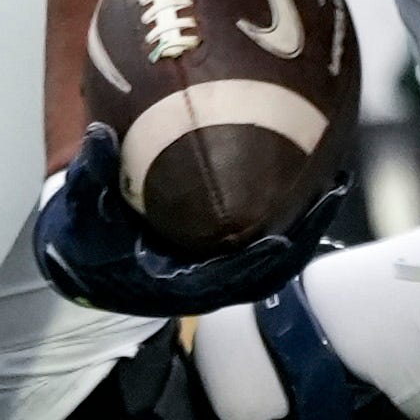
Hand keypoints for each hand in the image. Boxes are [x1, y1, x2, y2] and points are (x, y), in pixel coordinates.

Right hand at [32, 119, 324, 317]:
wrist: (90, 257)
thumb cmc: (88, 238)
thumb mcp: (82, 210)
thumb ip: (90, 176)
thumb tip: (98, 134)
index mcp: (175, 285)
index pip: (223, 282)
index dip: (252, 265)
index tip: (277, 241)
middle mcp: (208, 284)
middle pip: (268, 269)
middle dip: (302, 234)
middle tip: (332, 190)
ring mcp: (223, 272)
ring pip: (278, 255)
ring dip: (308, 223)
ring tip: (336, 180)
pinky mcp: (229, 256)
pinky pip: (271, 238)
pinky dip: (294, 215)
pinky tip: (314, 178)